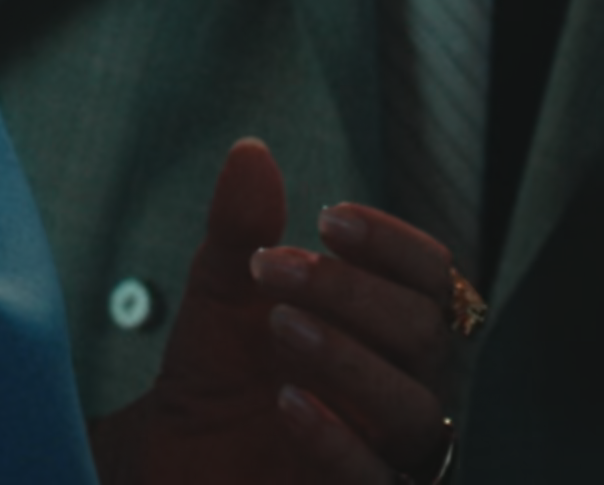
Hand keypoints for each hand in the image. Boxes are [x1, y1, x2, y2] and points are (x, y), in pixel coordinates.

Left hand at [91, 140, 461, 483]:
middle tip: (273, 265)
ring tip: (279, 324)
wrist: (170, 459)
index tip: (329, 216)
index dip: (395, 245)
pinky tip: (286, 401)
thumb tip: (250, 151)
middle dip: (353, 292)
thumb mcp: (220, 297)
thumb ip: (239, 231)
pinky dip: (336, 440)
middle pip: (426, 336)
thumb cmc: (216, 376)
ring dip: (348, 357)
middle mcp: (403, 391)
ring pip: (413, 409)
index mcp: (387, 332)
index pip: (433, 282)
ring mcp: (387, 455)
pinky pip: (376, 481)